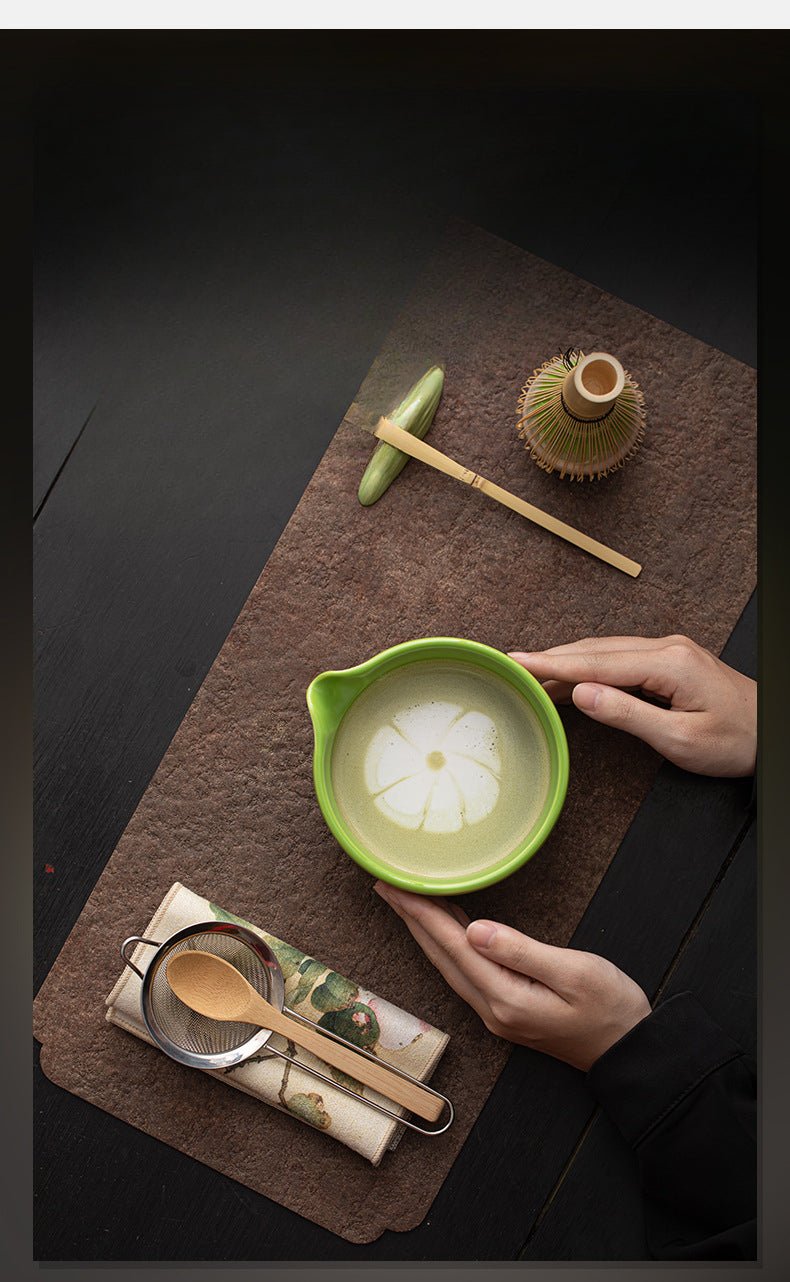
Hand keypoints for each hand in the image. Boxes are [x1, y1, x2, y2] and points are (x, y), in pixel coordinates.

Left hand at [374, 883, 650, 1071]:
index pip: (453, 945)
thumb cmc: (612, 1009)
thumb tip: (475, 928)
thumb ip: (521, 950)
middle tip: (387, 885)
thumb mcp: (574, 973)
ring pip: (450, 965)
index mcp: (506, 996)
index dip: (422, 912)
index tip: (396, 887)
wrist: (630, 1053)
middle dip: (412, 919)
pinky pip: (466, 972)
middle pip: (442, 956)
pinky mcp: (508, 1011)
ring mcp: (498, 1013)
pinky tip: (447, 929)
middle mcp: (493, 1008)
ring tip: (408, 901)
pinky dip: (449, 946)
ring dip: (427, 932)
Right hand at [508, 634, 755, 776]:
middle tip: (511, 667)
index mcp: (668, 663)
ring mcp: (670, 651)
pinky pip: (620, 657)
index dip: (552, 663)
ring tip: (531, 675)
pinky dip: (590, 665)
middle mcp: (667, 648)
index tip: (516, 661)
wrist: (775, 732)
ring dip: (568, 661)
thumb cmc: (737, 741)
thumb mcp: (680, 739)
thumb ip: (627, 715)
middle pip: (596, 649)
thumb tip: (580, 694)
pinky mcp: (671, 661)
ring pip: (605, 650)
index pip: (596, 661)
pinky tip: (572, 677)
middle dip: (551, 658)